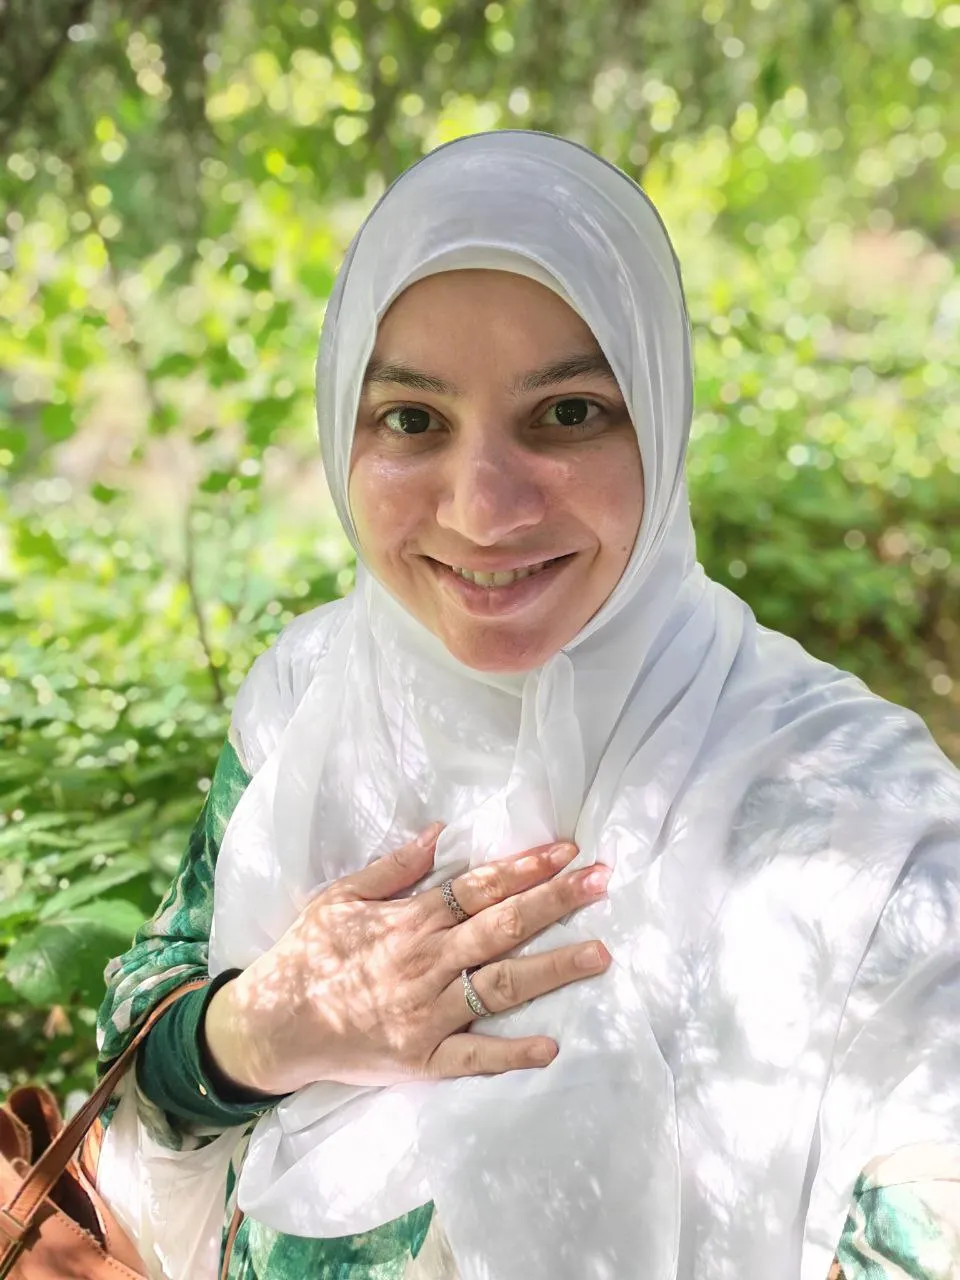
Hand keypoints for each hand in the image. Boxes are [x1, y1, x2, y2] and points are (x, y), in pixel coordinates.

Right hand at [203, 824, 611, 1094]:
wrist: (271, 1025)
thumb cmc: (306, 954)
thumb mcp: (341, 897)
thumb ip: (394, 867)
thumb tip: (440, 832)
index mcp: (410, 920)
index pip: (479, 887)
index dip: (525, 867)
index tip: (567, 851)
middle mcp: (426, 961)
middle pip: (503, 926)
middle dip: (556, 901)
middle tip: (602, 881)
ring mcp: (426, 1012)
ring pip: (501, 985)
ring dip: (553, 969)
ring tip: (600, 953)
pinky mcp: (420, 1058)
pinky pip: (473, 1059)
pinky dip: (510, 1054)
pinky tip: (550, 1047)